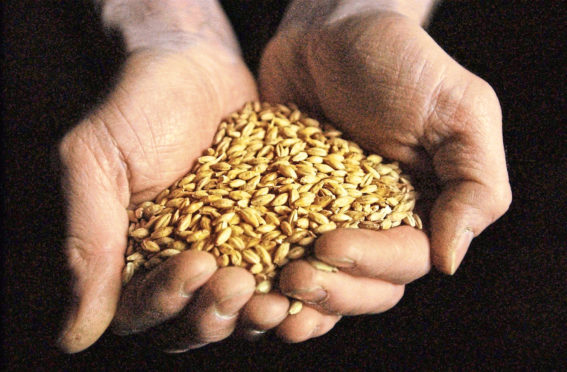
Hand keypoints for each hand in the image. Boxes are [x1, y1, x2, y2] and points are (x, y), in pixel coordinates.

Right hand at [57, 1, 262, 352]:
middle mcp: (178, 265)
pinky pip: (280, 273)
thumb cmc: (136, 106)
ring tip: (279, 297)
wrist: (193, 63)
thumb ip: (88, 243)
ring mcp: (229, 253)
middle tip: (239, 283)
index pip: (142, 310)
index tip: (196, 263)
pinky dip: (294, 286)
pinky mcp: (269, 234)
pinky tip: (310, 277)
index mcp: (131, 259)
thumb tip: (74, 338)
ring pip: (241, 309)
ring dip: (258, 313)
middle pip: (196, 323)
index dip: (169, 300)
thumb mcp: (96, 164)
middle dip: (217, 314)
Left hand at [257, 1, 511, 338]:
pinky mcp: (283, 210)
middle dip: (332, 293)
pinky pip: (275, 255)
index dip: (370, 265)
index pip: (405, 263)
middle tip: (295, 276)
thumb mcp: (459, 111)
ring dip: (296, 303)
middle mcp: (375, 225)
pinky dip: (262, 276)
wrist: (326, 33)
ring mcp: (326, 221)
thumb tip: (449, 261)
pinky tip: (241, 281)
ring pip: (320, 284)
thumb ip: (474, 185)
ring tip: (265, 299)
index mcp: (422, 210)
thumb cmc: (396, 61)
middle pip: (363, 288)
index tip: (329, 244)